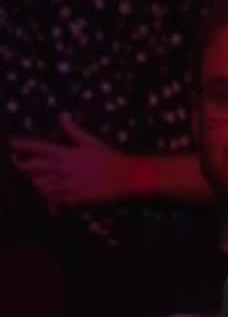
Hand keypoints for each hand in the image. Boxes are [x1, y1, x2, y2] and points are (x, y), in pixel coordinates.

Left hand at [10, 115, 139, 208]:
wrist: (126, 178)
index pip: (38, 148)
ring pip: (39, 184)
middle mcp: (62, 170)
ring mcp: (66, 185)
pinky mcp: (72, 198)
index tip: (11, 143)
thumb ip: (73, 130)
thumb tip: (62, 116)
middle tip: (15, 163)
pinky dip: (48, 198)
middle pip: (32, 168)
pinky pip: (53, 199)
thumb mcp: (91, 142)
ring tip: (31, 180)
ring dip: (34, 182)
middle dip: (21, 165)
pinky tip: (46, 196)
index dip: (22, 145)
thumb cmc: (110, 159)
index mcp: (66, 154)